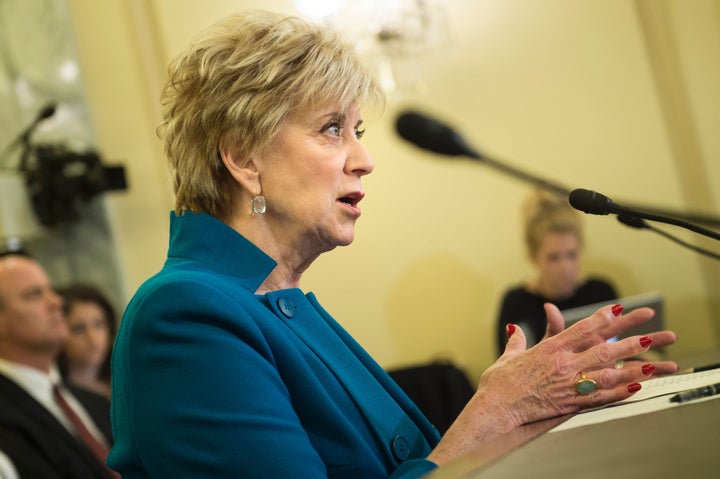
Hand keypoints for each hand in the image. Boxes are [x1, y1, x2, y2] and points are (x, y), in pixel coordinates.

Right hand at [428, 303, 677, 466]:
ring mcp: (567, 385)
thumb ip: (518, 340)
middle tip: (651, 335)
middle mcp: (562, 365)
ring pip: (606, 373)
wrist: (495, 408)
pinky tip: (636, 387)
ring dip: (631, 367)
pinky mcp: (569, 404)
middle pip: (602, 350)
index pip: (580, 329)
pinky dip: (618, 391)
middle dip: (629, 342)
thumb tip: (516, 327)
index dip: (602, 318)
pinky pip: (599, 397)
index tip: (619, 309)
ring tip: (654, 362)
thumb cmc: (499, 383)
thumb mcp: (509, 356)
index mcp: (548, 350)